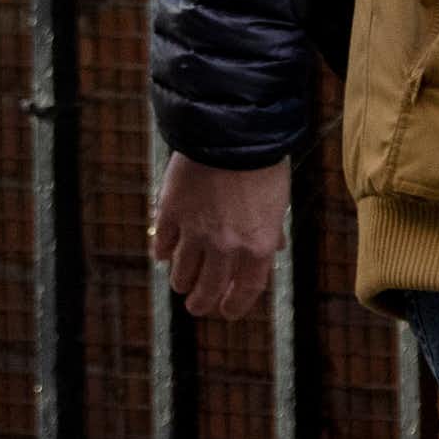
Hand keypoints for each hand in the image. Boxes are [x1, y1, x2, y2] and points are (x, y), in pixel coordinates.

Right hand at [151, 153, 288, 319]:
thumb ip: (270, 230)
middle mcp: (226, 246)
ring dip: (181, 281)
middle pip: (209, 289)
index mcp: (257, 246)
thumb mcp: (276, 200)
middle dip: (201, 302)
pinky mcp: (171, 212)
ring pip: (181, 273)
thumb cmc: (262, 161)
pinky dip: (162, 251)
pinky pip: (162, 243)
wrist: (232, 128)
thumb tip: (274, 250)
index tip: (226, 310)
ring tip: (180, 282)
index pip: (245, 291)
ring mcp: (196, 231)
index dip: (234, 306)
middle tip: (195, 305)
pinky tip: (163, 252)